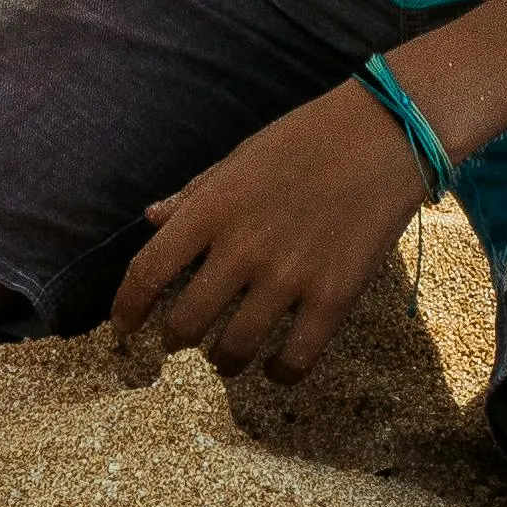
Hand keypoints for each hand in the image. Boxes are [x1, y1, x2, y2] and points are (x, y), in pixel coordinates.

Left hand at [109, 76, 441, 381]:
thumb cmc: (305, 140)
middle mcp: (243, 247)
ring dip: (223, 361)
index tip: (124, 328)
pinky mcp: (333, 297)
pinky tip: (276, 366)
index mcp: (213, 208)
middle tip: (182, 340)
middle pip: (185, 323)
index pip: (148, 271)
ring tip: (227, 357)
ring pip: (234, 350)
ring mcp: (289, 276)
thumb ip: (194, 195)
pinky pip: (294, 359)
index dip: (126, 309)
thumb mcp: (239, 158)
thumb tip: (150, 220)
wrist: (383, 134)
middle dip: (175, 340)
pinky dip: (278, 373)